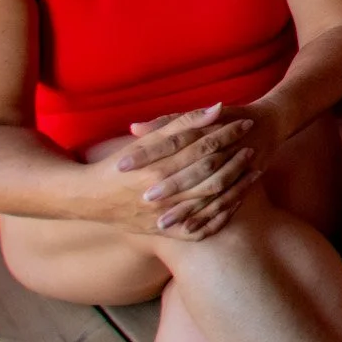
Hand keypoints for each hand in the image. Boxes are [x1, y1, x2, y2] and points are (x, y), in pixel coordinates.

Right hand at [96, 105, 258, 237]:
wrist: (87, 198)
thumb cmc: (118, 164)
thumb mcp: (147, 141)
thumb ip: (182, 124)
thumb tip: (217, 108)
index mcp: (157, 168)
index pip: (203, 147)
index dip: (227, 134)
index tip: (245, 123)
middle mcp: (162, 194)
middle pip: (211, 175)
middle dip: (236, 159)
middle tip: (252, 147)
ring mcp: (164, 216)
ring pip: (211, 202)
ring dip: (237, 186)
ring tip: (255, 170)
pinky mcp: (163, 233)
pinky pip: (200, 229)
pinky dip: (221, 217)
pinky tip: (237, 202)